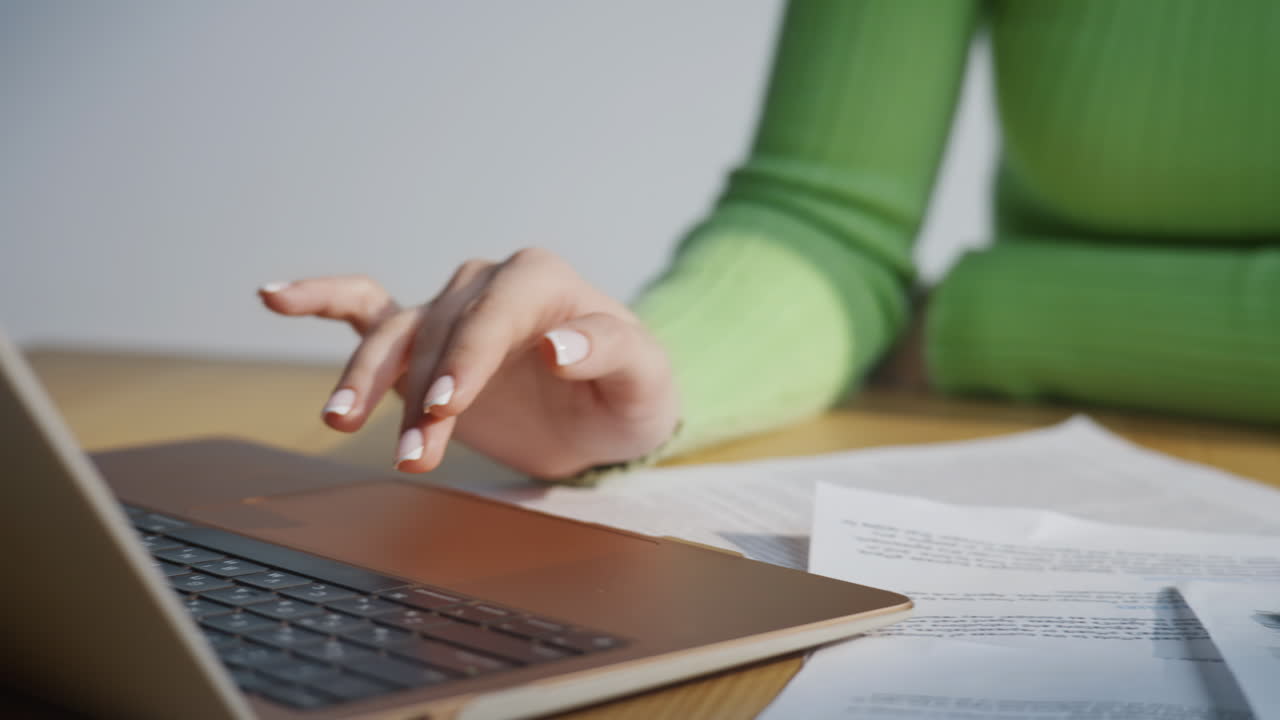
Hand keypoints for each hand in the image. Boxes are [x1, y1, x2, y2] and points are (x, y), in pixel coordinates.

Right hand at [258, 248, 678, 477]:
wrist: (607, 413)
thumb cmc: (629, 391)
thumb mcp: (642, 376)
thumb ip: (607, 351)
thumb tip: (555, 344)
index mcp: (540, 280)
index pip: (491, 315)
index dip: (465, 360)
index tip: (444, 409)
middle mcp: (487, 284)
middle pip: (437, 332)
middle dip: (419, 392)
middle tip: (412, 449)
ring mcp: (449, 310)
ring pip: (394, 335)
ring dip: (367, 381)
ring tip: (339, 422)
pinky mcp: (424, 342)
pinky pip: (363, 310)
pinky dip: (320, 300)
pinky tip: (272, 295)